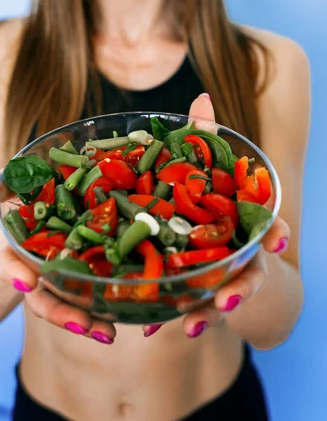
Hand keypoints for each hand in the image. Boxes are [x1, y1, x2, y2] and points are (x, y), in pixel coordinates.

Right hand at [0, 174, 116, 344]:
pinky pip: (92, 296)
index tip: (27, 282)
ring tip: (107, 332)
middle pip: (43, 299)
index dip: (15, 273)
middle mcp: (35, 271)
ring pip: (69, 305)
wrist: (37, 214)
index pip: (8, 265)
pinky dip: (105, 309)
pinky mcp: (83, 276)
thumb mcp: (8, 191)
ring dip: (87, 321)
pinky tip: (121, 320)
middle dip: (61, 313)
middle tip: (82, 325)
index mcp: (14, 251)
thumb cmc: (23, 202)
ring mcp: (59, 279)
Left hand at [142, 93, 289, 338]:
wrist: (202, 241)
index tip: (275, 239)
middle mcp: (239, 255)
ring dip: (208, 312)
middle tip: (227, 298)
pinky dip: (172, 314)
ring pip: (221, 298)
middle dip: (242, 286)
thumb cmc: (209, 202)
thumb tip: (201, 95)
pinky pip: (188, 308)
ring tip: (190, 325)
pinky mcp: (196, 293)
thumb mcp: (204, 171)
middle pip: (250, 272)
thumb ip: (203, 139)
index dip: (275, 234)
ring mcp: (220, 277)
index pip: (270, 229)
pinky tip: (145, 322)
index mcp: (246, 225)